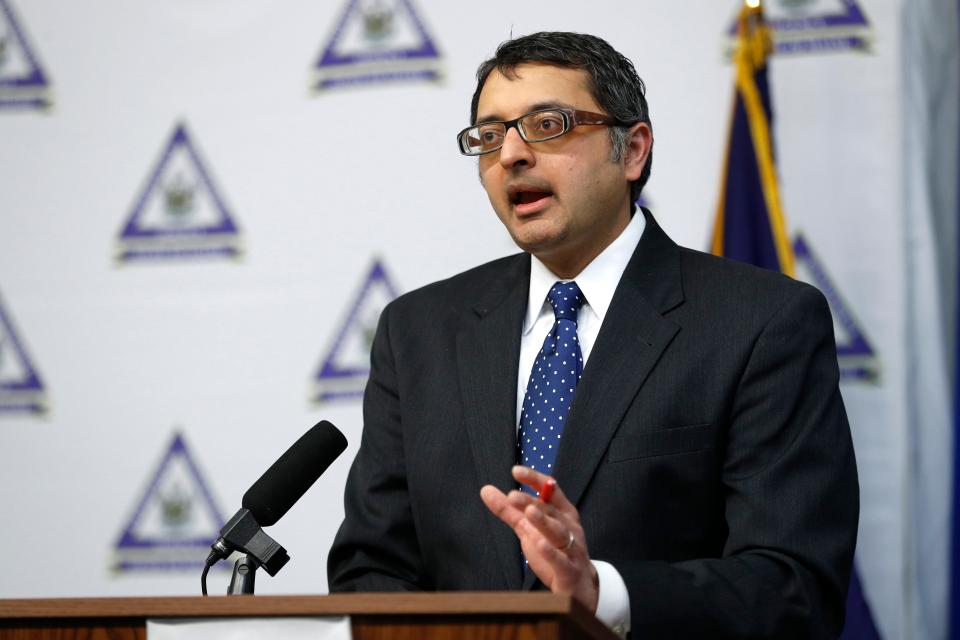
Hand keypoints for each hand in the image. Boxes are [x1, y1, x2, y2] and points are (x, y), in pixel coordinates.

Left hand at [480, 466, 598, 611]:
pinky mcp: (569, 569)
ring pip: (558, 532)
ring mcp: (571, 548)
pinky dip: (551, 552)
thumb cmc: (553, 550)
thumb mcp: (529, 528)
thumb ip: (509, 510)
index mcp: (561, 513)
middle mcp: (569, 526)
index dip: (534, 480)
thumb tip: (486, 490)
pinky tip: (539, 545)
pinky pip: (560, 560)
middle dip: (532, 502)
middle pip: (550, 510)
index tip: (516, 471)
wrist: (578, 585)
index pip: (550, 491)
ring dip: (544, 521)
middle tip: (512, 496)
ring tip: (529, 512)